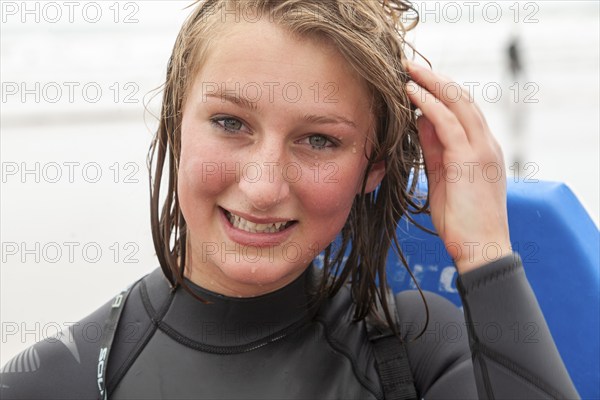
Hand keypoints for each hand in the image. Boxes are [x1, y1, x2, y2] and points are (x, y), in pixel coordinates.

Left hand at [404, 61, 511, 273]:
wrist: (479, 250)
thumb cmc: (461, 221)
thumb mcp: (443, 179)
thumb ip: (435, 150)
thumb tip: (420, 122)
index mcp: (481, 149)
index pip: (462, 110)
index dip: (440, 91)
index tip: (416, 81)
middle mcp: (486, 144)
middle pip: (462, 99)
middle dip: (436, 79)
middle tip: (409, 65)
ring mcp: (481, 151)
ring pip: (459, 104)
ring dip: (432, 83)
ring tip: (408, 70)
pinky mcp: (470, 161)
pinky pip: (449, 124)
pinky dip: (430, 104)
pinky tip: (412, 93)